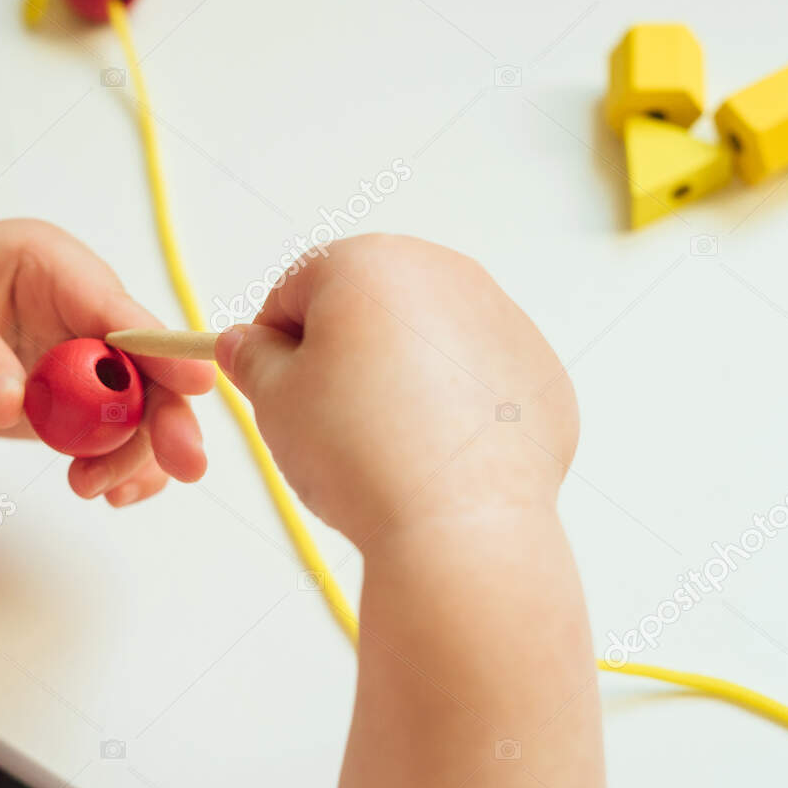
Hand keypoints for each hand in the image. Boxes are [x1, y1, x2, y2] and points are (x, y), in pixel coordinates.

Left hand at [0, 220, 213, 504]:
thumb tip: (12, 403)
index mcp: (51, 265)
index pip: (117, 307)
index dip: (160, 347)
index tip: (196, 384)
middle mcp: (80, 310)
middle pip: (145, 364)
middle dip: (166, 414)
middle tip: (182, 464)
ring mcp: (81, 359)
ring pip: (138, 409)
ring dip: (132, 452)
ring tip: (93, 489)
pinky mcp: (72, 402)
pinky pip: (113, 435)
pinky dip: (120, 464)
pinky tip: (110, 492)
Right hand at [214, 234, 577, 546]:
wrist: (459, 524)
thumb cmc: (359, 453)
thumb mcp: (275, 400)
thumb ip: (252, 358)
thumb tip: (247, 344)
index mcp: (371, 263)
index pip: (298, 287)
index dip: (274, 339)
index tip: (274, 385)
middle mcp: (446, 273)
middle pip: (371, 304)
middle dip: (344, 352)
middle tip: (330, 420)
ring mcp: (503, 320)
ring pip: (429, 339)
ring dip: (401, 376)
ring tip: (387, 444)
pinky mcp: (539, 372)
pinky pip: (479, 378)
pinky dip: (456, 407)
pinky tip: (438, 456)